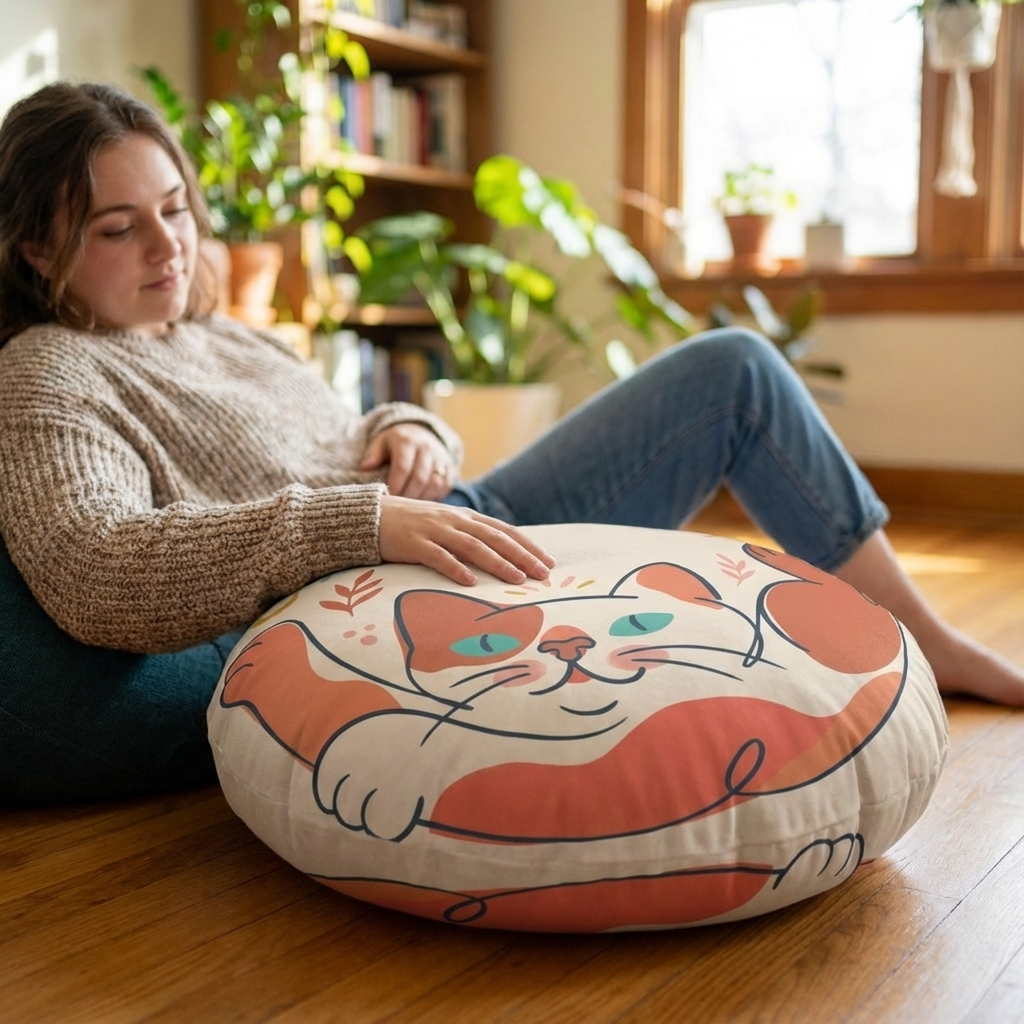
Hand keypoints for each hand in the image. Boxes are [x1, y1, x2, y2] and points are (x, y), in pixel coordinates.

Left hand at [359, 423, 454, 499]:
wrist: (421, 434)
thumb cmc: (395, 444)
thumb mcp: (381, 443)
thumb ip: (373, 455)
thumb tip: (364, 467)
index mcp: (407, 441)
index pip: (403, 466)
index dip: (395, 484)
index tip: (388, 498)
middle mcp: (427, 448)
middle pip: (420, 478)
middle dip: (407, 496)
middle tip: (397, 508)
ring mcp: (441, 459)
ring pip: (434, 484)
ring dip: (421, 499)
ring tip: (408, 508)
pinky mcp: (450, 470)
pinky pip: (444, 488)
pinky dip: (433, 498)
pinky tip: (421, 504)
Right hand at [379, 495, 555, 585]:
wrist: (371, 516)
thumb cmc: (411, 525)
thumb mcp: (445, 525)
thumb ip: (468, 536)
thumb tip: (498, 555)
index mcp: (464, 517)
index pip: (504, 530)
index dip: (528, 545)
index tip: (549, 561)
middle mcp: (454, 521)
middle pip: (495, 538)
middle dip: (522, 556)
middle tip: (543, 574)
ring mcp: (435, 531)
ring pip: (473, 546)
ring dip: (497, 563)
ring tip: (517, 579)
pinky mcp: (414, 544)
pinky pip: (438, 557)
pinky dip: (455, 569)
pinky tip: (470, 582)